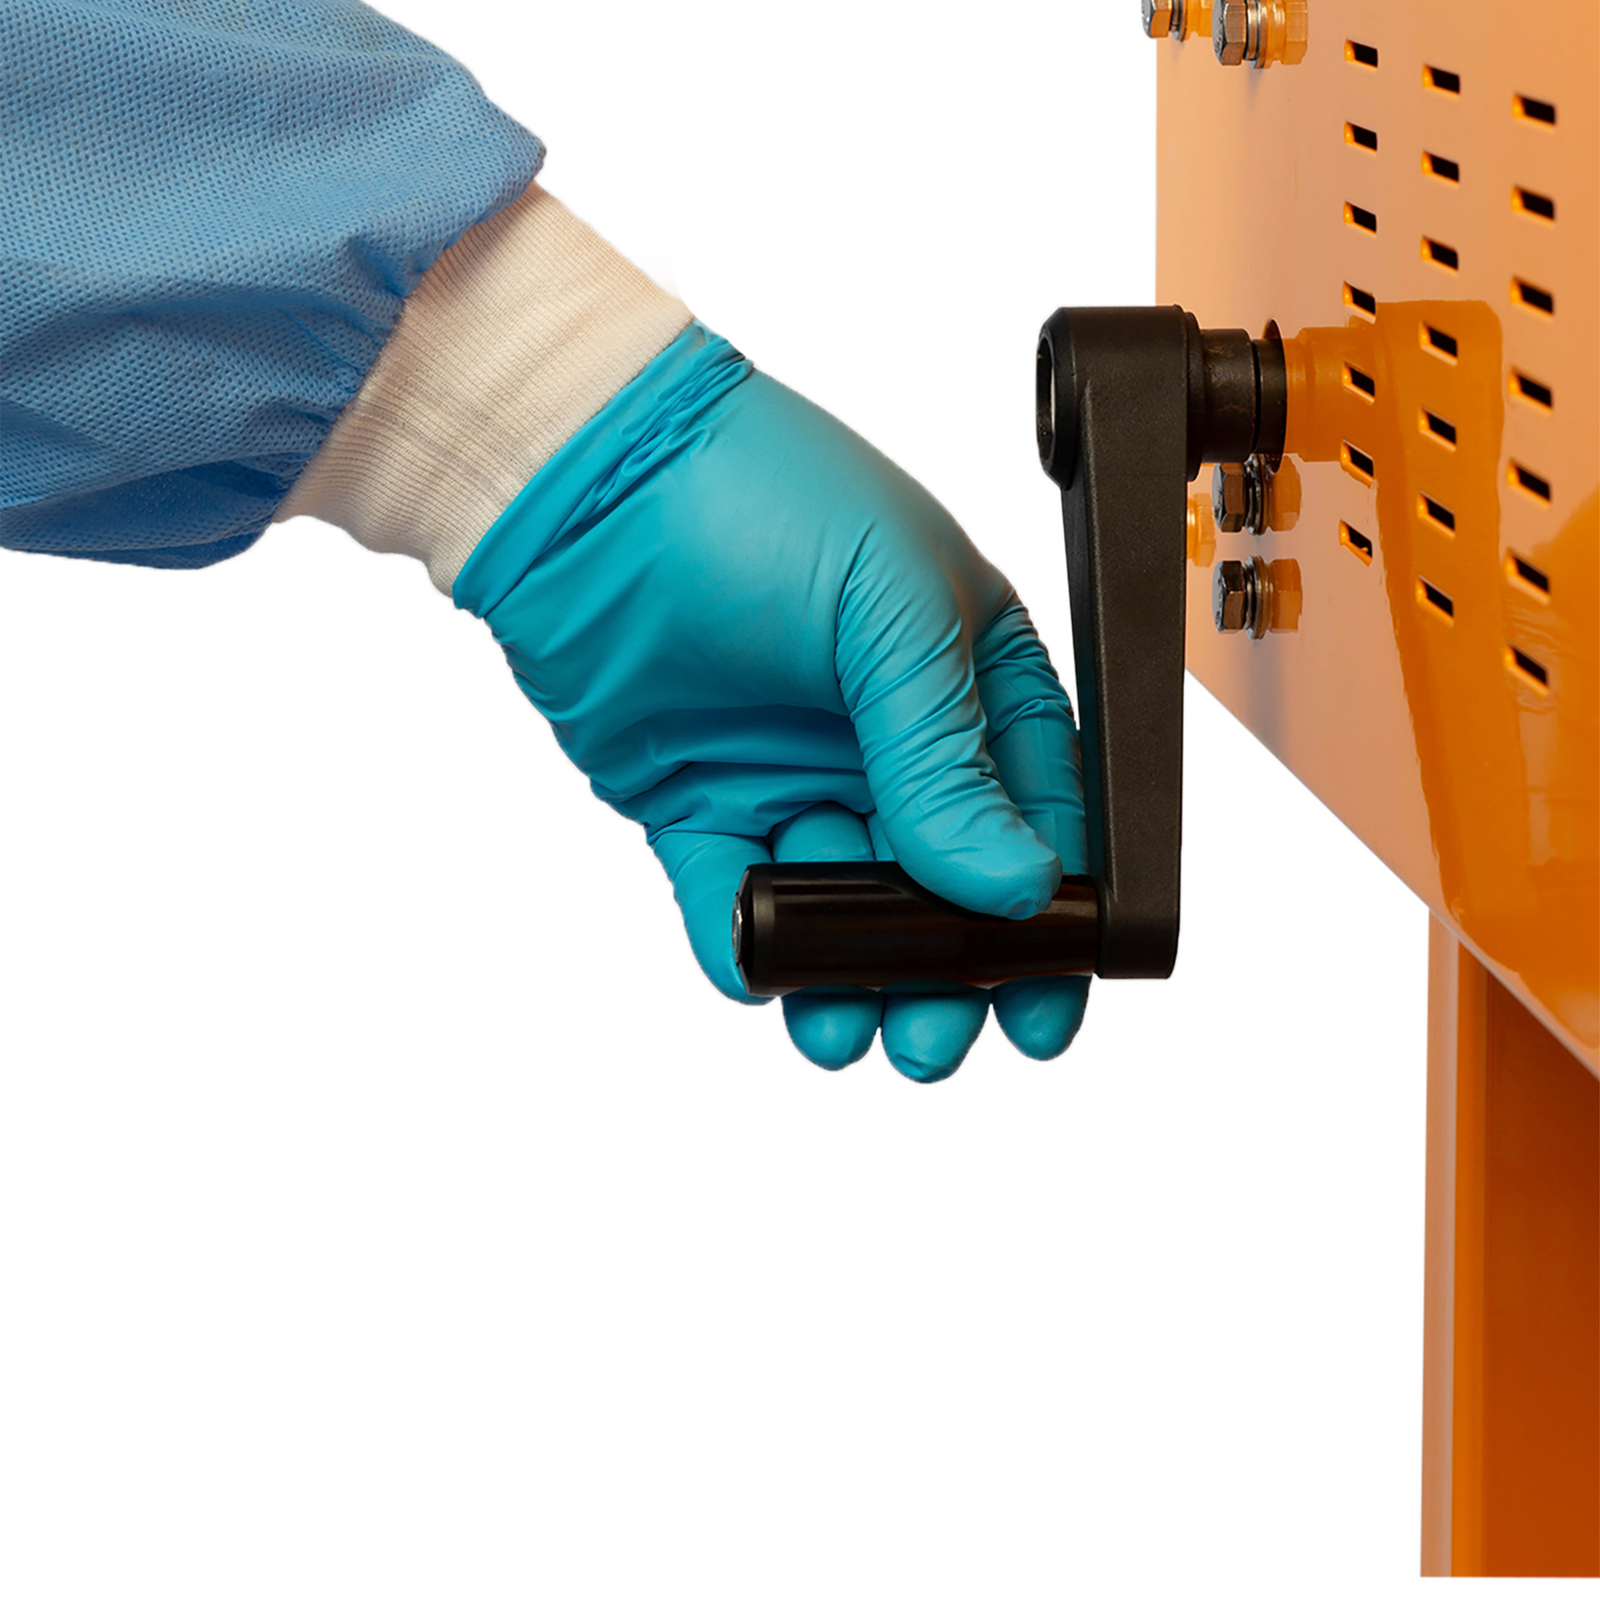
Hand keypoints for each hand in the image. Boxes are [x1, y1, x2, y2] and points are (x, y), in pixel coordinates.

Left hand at [454, 325, 1089, 1079]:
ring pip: (844, 908)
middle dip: (946, 971)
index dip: (1050, 911)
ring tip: (846, 1032)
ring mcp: (793, 773)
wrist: (578, 478)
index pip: (1039, 811)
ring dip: (852, 977)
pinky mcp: (700, 805)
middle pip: (943, 884)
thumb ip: (948, 757)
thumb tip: (1012, 887)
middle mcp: (888, 733)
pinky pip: (735, 899)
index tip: (1046, 998)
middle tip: (938, 1039)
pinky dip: (749, 946)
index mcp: (967, 671)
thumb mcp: (889, 609)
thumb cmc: (753, 493)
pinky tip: (762, 972)